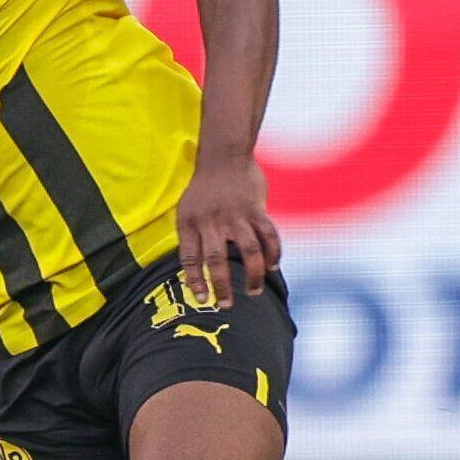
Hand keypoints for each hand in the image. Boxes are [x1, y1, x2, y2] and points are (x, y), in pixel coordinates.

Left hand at [174, 153, 279, 309]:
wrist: (224, 155)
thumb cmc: (204, 189)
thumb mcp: (187, 210)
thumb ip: (193, 237)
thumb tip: (198, 271)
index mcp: (190, 222)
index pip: (189, 257)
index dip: (194, 280)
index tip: (201, 298)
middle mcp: (211, 220)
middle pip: (216, 259)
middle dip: (222, 286)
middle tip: (226, 305)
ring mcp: (236, 215)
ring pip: (249, 251)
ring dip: (253, 275)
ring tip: (254, 291)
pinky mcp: (256, 209)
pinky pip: (268, 235)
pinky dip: (273, 253)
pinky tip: (272, 267)